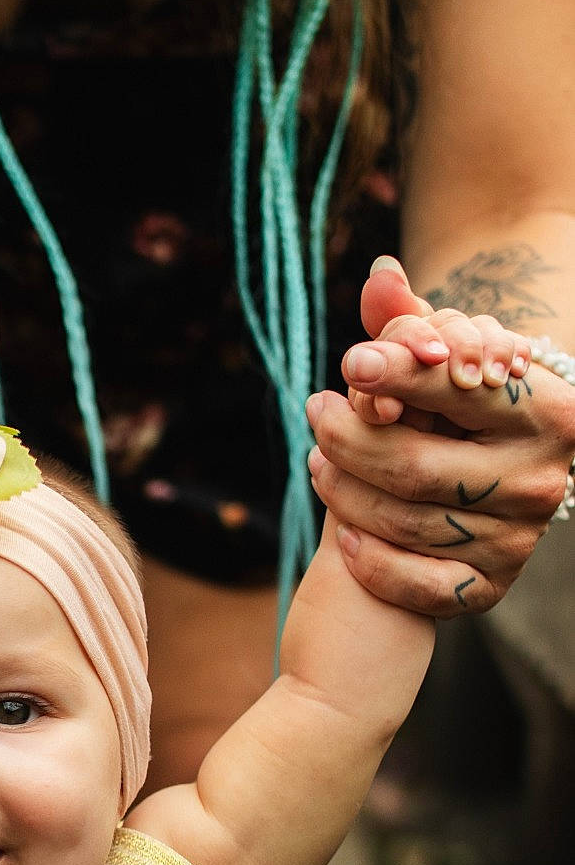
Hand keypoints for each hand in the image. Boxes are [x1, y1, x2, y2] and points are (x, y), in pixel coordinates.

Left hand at [303, 256, 574, 615]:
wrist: (494, 486)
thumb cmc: (463, 409)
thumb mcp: (446, 361)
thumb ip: (412, 323)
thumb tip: (378, 276)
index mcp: (548, 410)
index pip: (463, 389)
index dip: (401, 374)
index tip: (350, 363)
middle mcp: (541, 480)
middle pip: (416, 466)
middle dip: (349, 439)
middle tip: (315, 412)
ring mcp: (517, 541)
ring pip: (404, 522)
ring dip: (344, 492)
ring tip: (318, 461)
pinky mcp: (488, 588)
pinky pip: (417, 586)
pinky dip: (370, 561)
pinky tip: (341, 531)